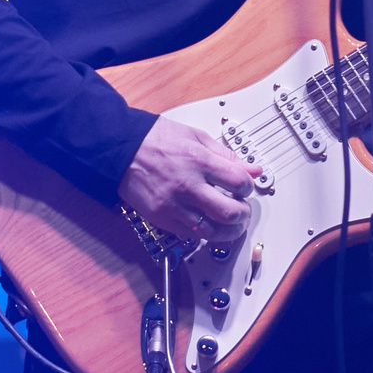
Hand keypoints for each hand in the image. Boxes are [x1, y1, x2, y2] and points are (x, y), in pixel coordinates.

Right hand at [118, 116, 258, 242]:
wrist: (120, 149)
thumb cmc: (155, 139)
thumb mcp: (195, 136)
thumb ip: (225, 155)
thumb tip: (251, 169)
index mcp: (199, 161)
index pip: (239, 183)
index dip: (248, 187)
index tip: (245, 187)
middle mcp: (188, 185)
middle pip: (230, 212)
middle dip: (243, 215)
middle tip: (242, 211)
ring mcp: (174, 205)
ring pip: (212, 231)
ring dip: (228, 231)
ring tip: (230, 224)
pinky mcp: (162, 218)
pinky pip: (191, 236)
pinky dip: (204, 234)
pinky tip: (207, 224)